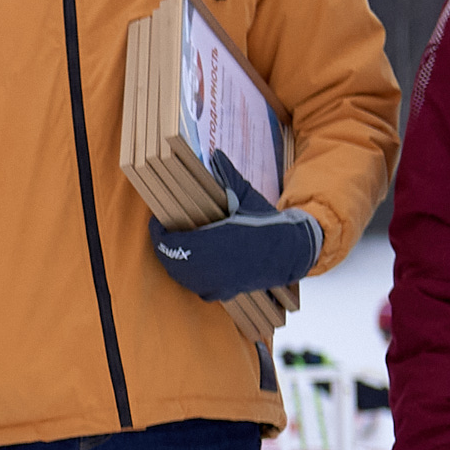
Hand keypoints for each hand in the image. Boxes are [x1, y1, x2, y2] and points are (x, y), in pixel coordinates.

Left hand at [149, 153, 319, 302]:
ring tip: (177, 247)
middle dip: (167, 246)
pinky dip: (193, 277)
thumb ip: (226, 178)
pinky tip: (194, 265)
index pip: (168, 242)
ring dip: (177, 262)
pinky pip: (198, 288)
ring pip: (182, 276)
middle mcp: (209, 267)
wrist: (292, 250)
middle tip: (166, 233)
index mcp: (210, 243)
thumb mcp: (246, 197)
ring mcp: (216, 283)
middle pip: (172, 260)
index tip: (158, 222)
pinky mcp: (224, 293)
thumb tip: (215, 155)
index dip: (159, 232)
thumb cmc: (267, 223)